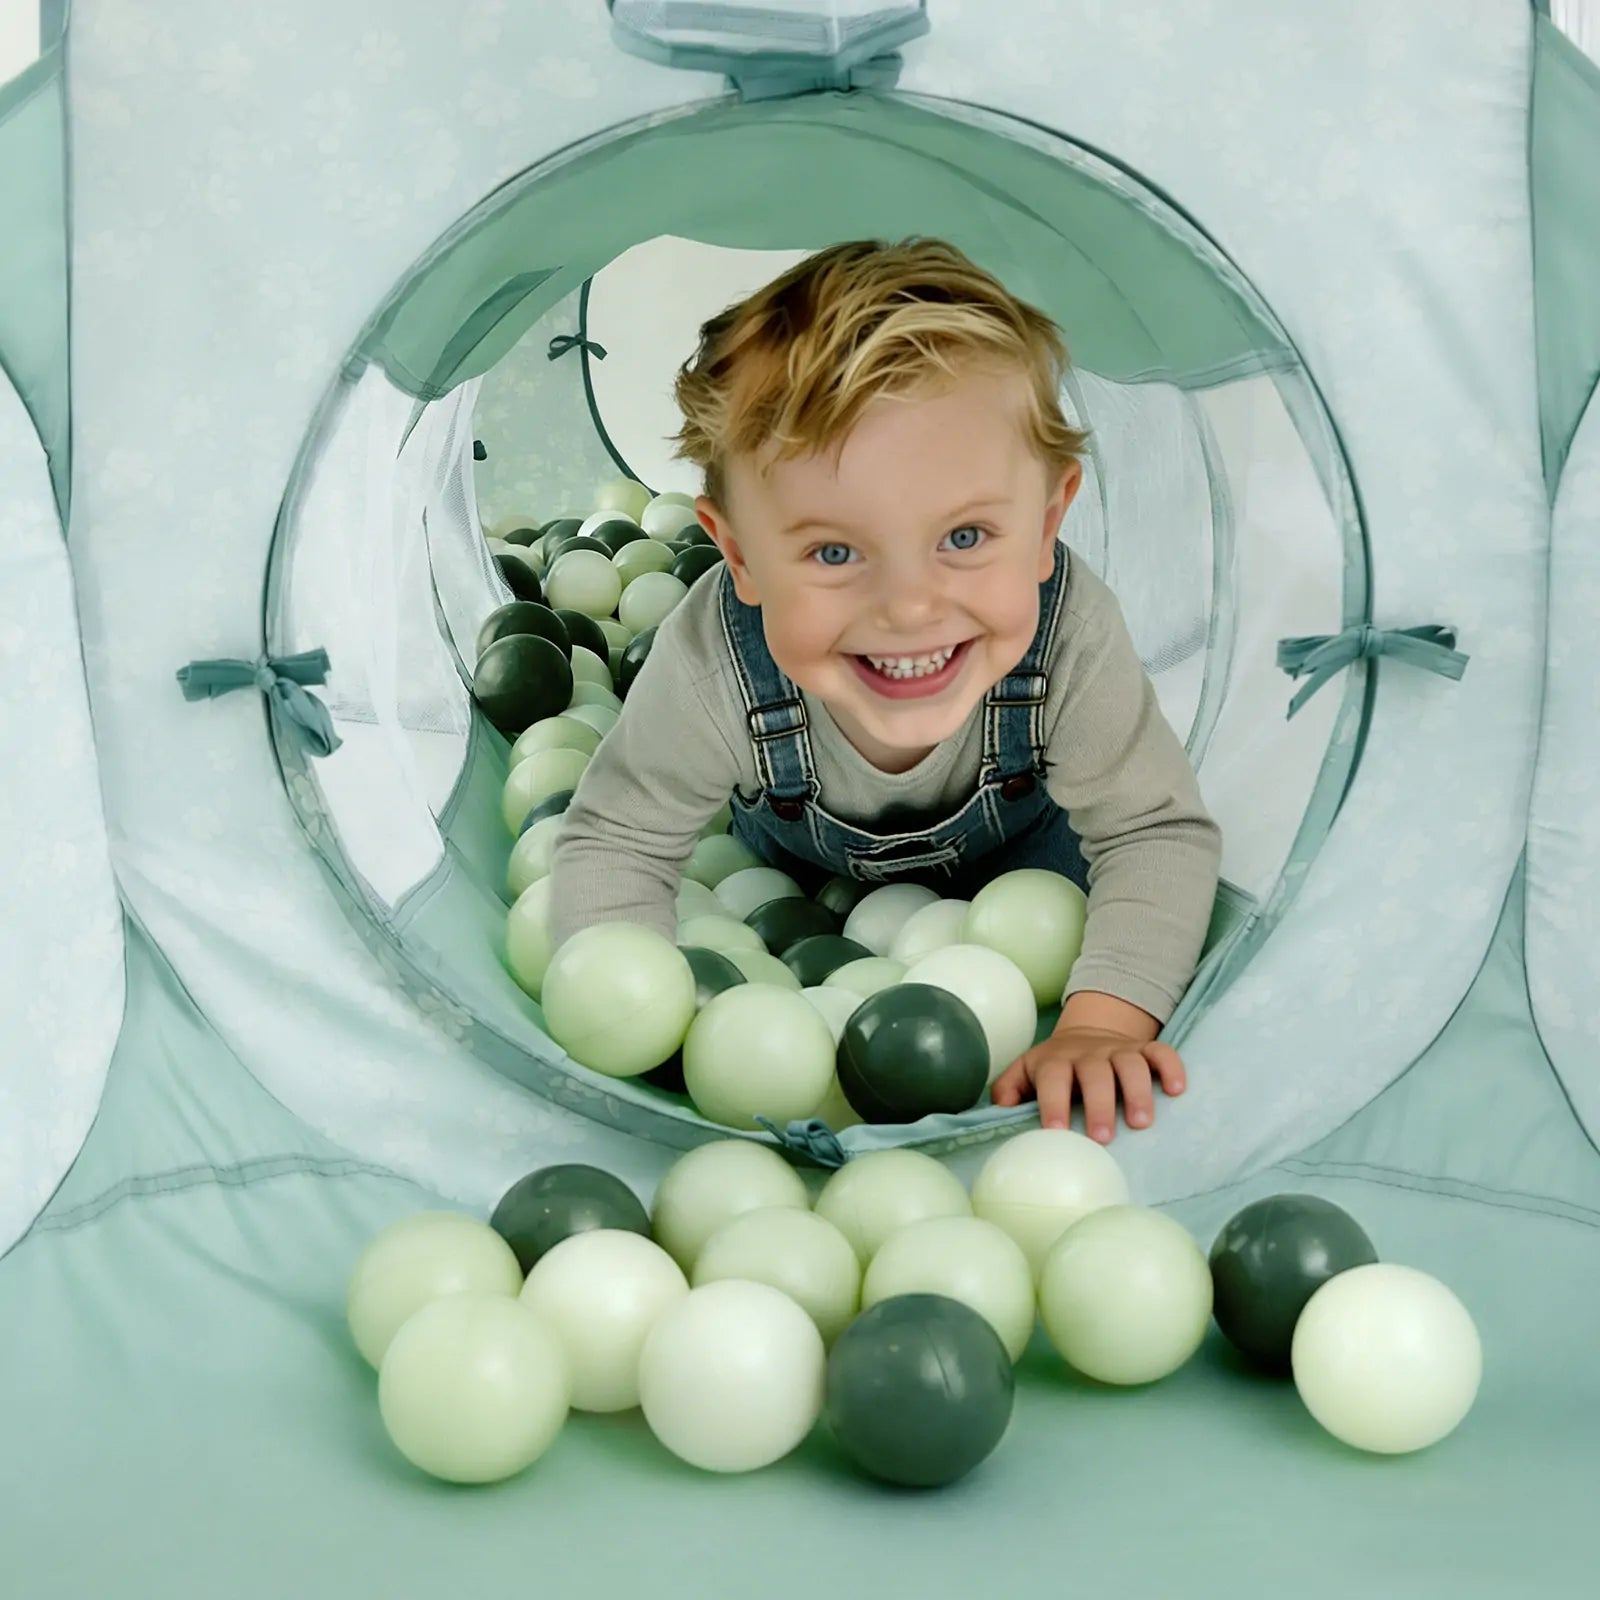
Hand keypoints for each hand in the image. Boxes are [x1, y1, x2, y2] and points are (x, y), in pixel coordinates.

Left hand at [991, 1027, 1185, 1143]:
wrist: (1086, 1034)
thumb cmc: (1053, 1068)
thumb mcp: (1025, 1074)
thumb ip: (1008, 1091)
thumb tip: (998, 1114)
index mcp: (1055, 1061)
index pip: (1052, 1078)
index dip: (1053, 1102)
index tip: (1056, 1131)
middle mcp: (1088, 1054)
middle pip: (1095, 1073)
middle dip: (1099, 1104)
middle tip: (1103, 1138)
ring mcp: (1118, 1050)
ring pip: (1130, 1063)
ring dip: (1138, 1091)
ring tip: (1142, 1123)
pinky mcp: (1144, 1049)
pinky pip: (1161, 1051)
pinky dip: (1171, 1067)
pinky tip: (1178, 1090)